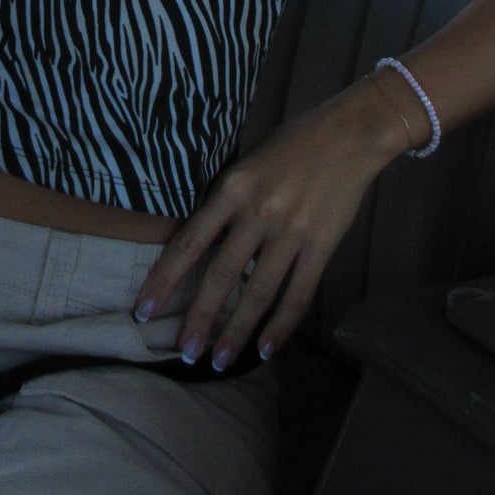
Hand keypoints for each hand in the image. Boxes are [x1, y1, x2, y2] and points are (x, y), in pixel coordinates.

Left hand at [132, 85, 401, 369]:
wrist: (350, 133)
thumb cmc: (292, 143)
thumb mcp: (246, 162)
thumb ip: (225, 200)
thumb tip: (201, 243)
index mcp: (233, 187)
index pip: (189, 242)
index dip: (164, 279)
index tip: (144, 310)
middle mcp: (258, 211)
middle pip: (221, 275)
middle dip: (199, 318)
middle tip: (184, 351)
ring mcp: (292, 231)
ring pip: (258, 292)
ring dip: (237, 331)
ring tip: (220, 361)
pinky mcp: (322, 245)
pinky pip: (298, 294)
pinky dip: (281, 325)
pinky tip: (266, 348)